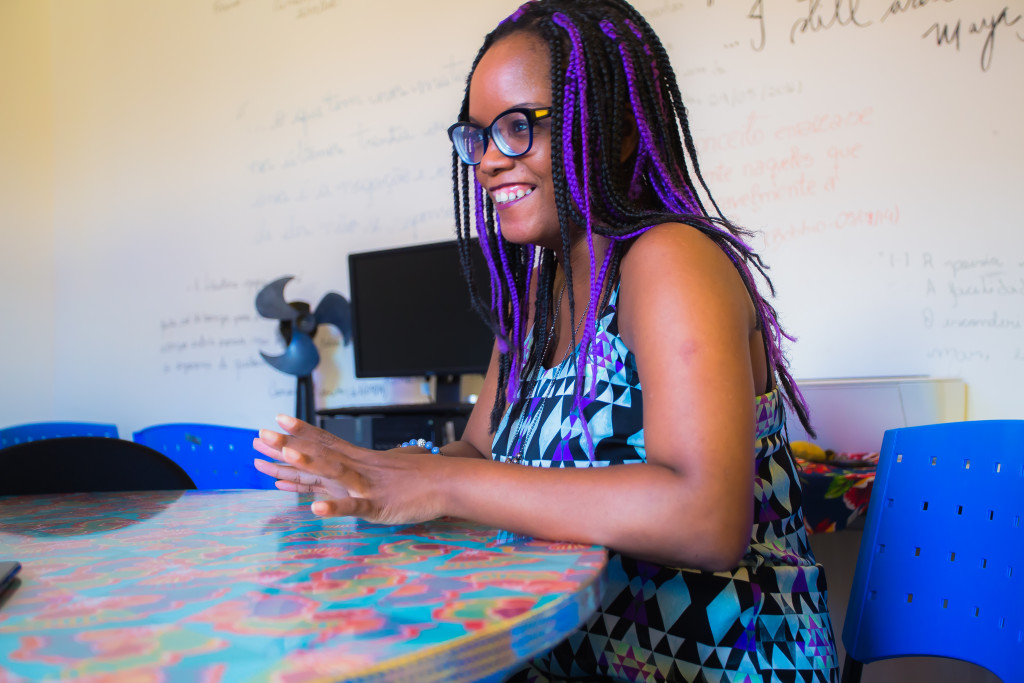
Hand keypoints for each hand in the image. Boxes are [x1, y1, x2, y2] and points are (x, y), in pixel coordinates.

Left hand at [252, 415, 447, 523]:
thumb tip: (349, 468)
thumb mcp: (385, 469)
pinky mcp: (378, 506)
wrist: (447, 482)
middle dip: (289, 444)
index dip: (299, 431)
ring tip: (287, 455)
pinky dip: (336, 507)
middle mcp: (358, 467)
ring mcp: (367, 485)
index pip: (325, 440)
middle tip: (260, 434)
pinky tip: (317, 509)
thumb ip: (363, 468)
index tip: (276, 419)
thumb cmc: (418, 478)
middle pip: (319, 452)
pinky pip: (354, 506)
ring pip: (335, 472)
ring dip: (310, 463)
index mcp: (359, 459)